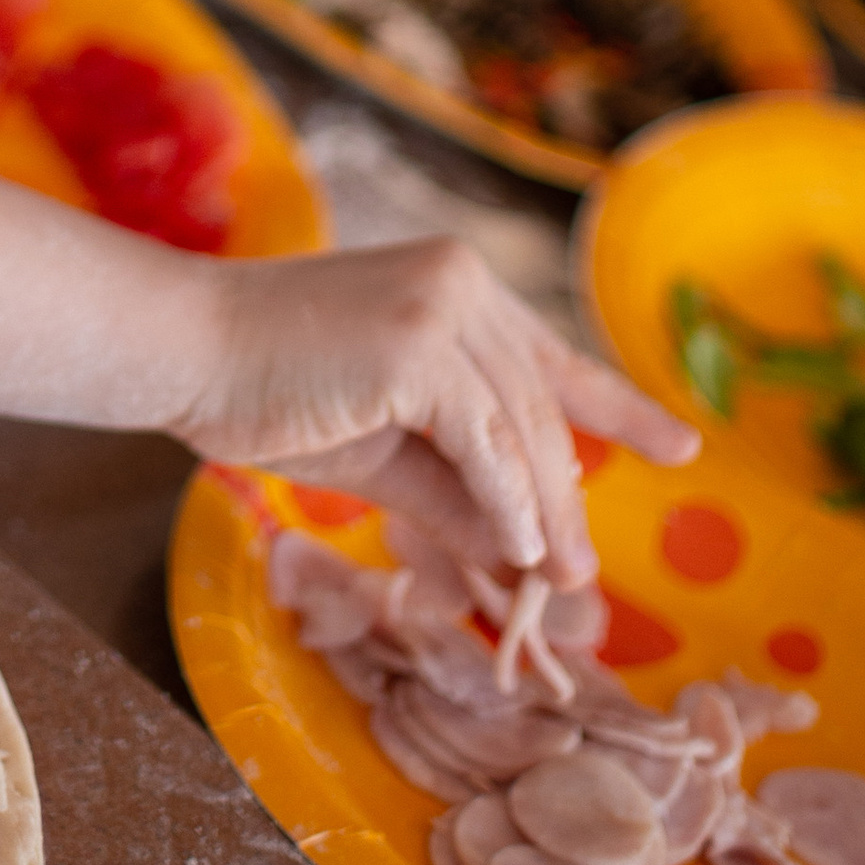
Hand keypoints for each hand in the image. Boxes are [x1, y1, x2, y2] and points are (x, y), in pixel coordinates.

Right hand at [174, 239, 695, 584]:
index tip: (678, 445)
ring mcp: (440, 306)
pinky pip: (486, 441)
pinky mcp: (417, 346)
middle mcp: (460, 282)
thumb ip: (455, 492)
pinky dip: (509, 502)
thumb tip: (523, 558)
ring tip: (560, 582)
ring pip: (522, 428)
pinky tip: (522, 552)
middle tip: (584, 577)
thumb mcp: (383, 448)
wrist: (186, 349)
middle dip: (567, 498)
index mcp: (455, 287)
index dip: (619, 405)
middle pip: (540, 406)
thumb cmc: (267, 390)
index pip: (552, 355)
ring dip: (546, 516)